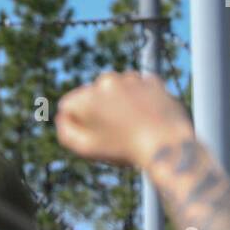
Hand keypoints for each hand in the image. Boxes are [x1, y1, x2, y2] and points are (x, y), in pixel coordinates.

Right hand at [55, 72, 192, 167]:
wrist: (166, 144)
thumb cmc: (124, 150)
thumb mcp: (85, 149)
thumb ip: (65, 131)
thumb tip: (64, 116)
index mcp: (85, 97)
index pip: (69, 106)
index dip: (79, 123)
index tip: (95, 135)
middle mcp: (105, 81)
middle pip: (93, 96)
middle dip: (100, 110)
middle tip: (115, 132)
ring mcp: (130, 79)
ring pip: (117, 90)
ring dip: (120, 103)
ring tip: (132, 125)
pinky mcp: (152, 80)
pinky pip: (139, 89)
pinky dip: (140, 100)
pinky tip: (146, 118)